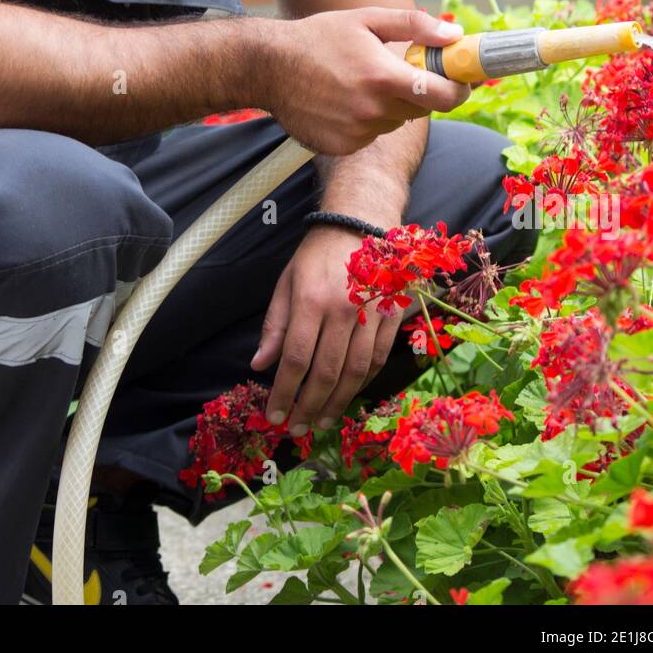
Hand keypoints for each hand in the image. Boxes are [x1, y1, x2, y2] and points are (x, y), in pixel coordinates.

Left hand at [250, 225, 403, 436]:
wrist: (361, 224)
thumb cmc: (317, 255)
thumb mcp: (287, 282)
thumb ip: (275, 326)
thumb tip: (260, 365)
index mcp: (311, 301)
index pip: (296, 359)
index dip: (284, 393)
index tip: (274, 415)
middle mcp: (343, 310)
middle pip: (326, 373)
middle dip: (309, 407)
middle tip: (297, 429)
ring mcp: (372, 314)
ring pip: (356, 373)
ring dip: (337, 403)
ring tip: (322, 422)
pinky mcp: (392, 316)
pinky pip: (378, 359)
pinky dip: (363, 384)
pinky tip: (348, 397)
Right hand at [257, 7, 469, 156]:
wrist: (268, 66)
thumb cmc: (319, 37)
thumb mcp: (367, 19)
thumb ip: (415, 26)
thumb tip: (454, 37)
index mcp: (382, 76)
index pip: (443, 96)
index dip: (459, 89)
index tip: (461, 80)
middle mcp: (371, 110)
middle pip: (420, 110)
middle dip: (419, 91)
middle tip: (397, 70)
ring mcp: (356, 132)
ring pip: (394, 122)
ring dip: (389, 105)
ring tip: (359, 82)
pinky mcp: (342, 146)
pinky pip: (370, 134)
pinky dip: (366, 120)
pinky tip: (343, 100)